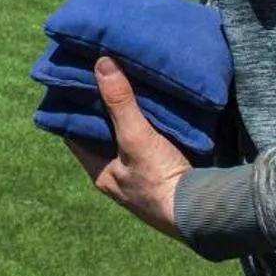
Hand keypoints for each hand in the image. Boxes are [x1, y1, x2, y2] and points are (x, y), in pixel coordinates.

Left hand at [64, 56, 190, 240]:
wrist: (202, 212)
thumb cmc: (160, 180)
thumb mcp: (135, 137)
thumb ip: (119, 102)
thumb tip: (101, 63)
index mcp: (100, 172)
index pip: (76, 134)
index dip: (73, 108)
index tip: (75, 81)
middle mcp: (117, 175)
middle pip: (103, 134)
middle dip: (105, 109)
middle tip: (105, 76)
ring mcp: (141, 175)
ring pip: (128, 138)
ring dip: (129, 116)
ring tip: (129, 83)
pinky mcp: (164, 172)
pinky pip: (150, 143)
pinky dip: (150, 126)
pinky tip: (155, 107)